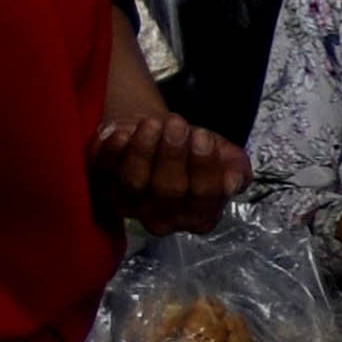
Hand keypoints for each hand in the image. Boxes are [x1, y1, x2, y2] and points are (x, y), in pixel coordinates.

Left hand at [91, 111, 241, 235]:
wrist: (160, 137)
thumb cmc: (195, 150)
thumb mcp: (226, 158)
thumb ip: (237, 170)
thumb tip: (232, 183)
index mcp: (200, 216)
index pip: (204, 195)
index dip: (203, 166)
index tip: (202, 136)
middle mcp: (165, 220)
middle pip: (168, 190)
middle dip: (173, 154)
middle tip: (176, 123)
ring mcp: (131, 207)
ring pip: (135, 182)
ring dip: (144, 149)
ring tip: (153, 122)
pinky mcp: (104, 190)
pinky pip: (105, 172)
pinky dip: (112, 151)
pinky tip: (122, 131)